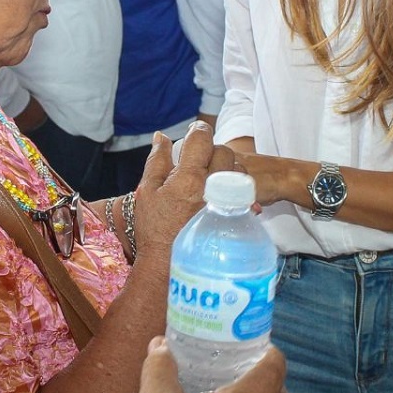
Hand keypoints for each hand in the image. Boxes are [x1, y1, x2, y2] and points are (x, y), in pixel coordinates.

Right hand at [131, 124, 236, 254]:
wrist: (168, 263)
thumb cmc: (154, 228)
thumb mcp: (147, 191)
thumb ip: (157, 160)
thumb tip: (161, 137)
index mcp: (188, 177)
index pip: (202, 139)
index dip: (199, 130)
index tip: (196, 131)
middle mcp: (212, 187)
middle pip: (224, 152)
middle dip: (213, 150)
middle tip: (202, 159)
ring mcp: (227, 202)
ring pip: (237, 171)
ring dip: (227, 168)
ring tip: (212, 178)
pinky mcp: (236, 217)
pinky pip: (244, 192)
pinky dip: (236, 188)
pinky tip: (224, 196)